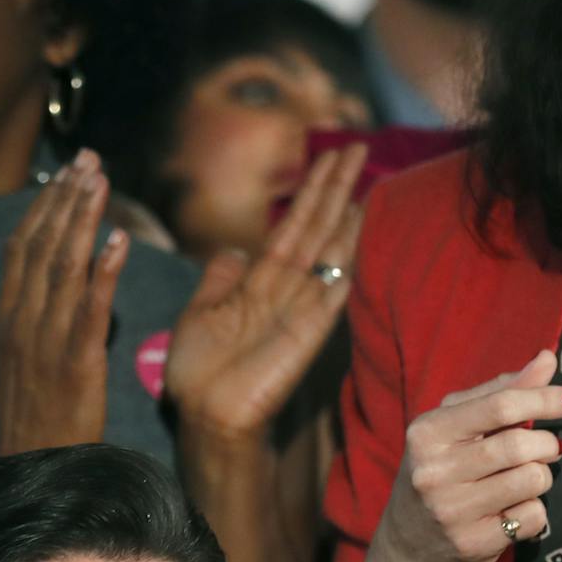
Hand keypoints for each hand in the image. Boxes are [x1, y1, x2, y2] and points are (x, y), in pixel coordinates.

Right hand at [0, 148, 128, 454]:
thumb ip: (30, 321)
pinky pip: (90, 310)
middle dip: (64, 199)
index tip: (63, 175)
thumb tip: (46, 284)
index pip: (22, 249)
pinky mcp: (76, 363)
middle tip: (87, 159)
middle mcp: (23, 322)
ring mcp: (47, 341)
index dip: (43, 208)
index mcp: (8, 320)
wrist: (31, 468)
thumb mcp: (18, 362)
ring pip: (63, 267)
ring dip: (82, 219)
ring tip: (99, 180)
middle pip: (42, 246)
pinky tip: (119, 241)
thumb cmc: (33, 420)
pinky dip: (103, 272)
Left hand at [165, 142, 366, 442]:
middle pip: (316, 226)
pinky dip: (346, 256)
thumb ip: (219, 281)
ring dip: (345, 210)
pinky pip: (333, 285)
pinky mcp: (309, 330)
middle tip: (357, 145)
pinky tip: (361, 225)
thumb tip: (233, 251)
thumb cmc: (198, 373)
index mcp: (259, 282)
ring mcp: (301, 307)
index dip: (310, 191)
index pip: (291, 226)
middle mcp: (285, 288)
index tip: (328, 156)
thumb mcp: (200, 314)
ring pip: (327, 247)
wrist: (204, 416)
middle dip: (334, 186)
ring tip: (363, 172)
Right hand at [363, 350, 561, 561]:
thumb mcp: (454, 429)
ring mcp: (451, 511)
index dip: (545, 398)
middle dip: (546, 444)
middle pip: (521, 444)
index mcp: (427, 432)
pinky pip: (533, 517)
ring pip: (532, 479)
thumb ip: (499, 393)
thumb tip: (547, 359)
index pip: (501, 405)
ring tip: (523, 482)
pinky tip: (512, 514)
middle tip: (547, 449)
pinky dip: (534, 513)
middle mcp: (434, 471)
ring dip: (541, 478)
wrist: (405, 546)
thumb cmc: (439, 473)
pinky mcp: (472, 544)